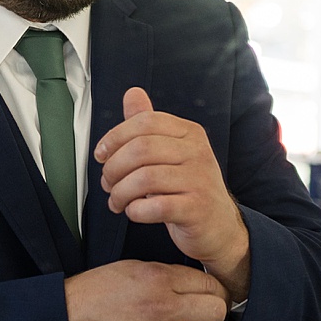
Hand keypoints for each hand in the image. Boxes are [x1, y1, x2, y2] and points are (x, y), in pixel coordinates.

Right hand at [62, 260, 230, 320]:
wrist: (64, 317)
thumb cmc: (95, 292)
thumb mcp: (134, 268)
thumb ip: (167, 275)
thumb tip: (195, 286)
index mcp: (160, 278)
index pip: (211, 286)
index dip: (212, 292)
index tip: (207, 298)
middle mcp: (161, 307)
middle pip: (215, 313)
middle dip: (209, 315)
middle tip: (197, 317)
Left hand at [95, 88, 250, 300]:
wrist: (219, 226)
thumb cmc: (189, 188)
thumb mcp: (172, 152)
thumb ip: (150, 125)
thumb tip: (132, 94)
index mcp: (189, 133)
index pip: (145, 122)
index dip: (115, 137)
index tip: (101, 155)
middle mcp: (197, 152)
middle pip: (141, 149)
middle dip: (114, 168)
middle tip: (107, 183)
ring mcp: (199, 180)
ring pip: (145, 178)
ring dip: (120, 192)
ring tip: (117, 201)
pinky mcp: (196, 209)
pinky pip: (155, 206)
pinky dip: (135, 211)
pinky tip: (134, 212)